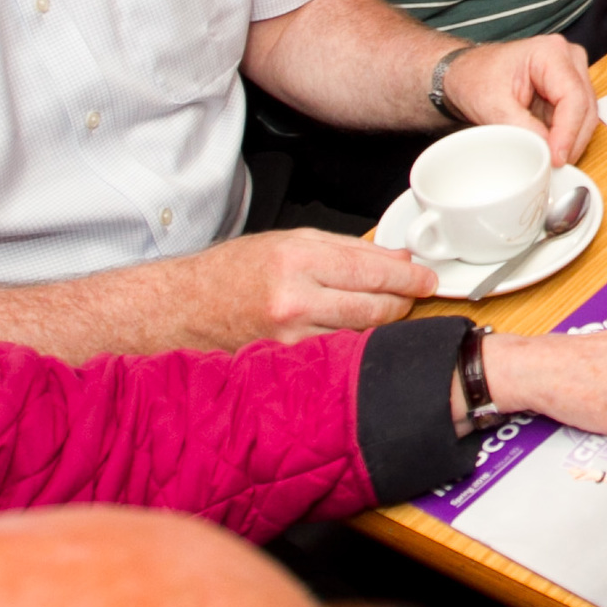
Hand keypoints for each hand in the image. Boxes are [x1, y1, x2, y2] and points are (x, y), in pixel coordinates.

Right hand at [168, 229, 445, 345]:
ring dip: (381, 326)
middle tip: (413, 295)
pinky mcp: (284, 364)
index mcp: (297, 260)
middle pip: (375, 307)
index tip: (427, 279)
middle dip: (402, 301)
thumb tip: (396, 258)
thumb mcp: (288, 242)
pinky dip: (352, 345)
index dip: (409, 276)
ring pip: (360, 336)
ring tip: (385, 312)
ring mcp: (289, 338)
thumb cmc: (229, 274)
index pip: (373, 269)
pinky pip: (335, 355)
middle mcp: (295, 300)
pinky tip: (355, 335)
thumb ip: (346, 248)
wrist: (179, 310)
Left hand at [448, 35, 596, 164]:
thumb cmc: (475, 77)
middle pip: (585, 107)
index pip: (573, 96)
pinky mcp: (567, 91)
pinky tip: (550, 150)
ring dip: (570, 140)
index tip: (557, 157)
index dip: (568, 131)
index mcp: (550, 52)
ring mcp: (571, 75)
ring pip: (585, 115)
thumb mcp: (491, 104)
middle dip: (572, 140)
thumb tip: (546, 149)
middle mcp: (568, 60)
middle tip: (554, 165)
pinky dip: (565, 138)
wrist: (465, 74)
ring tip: (550, 160)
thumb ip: (521, 126)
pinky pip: (576, 120)